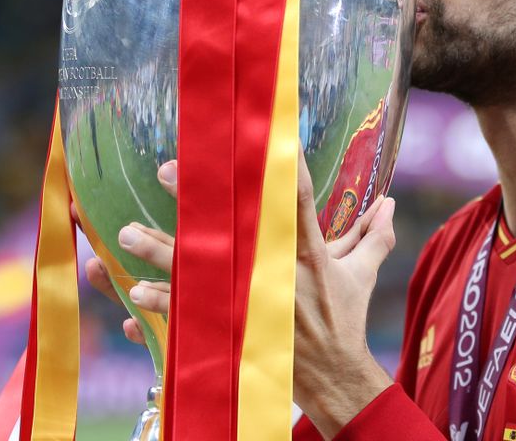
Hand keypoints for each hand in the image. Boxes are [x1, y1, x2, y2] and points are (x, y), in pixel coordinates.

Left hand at [90, 153, 398, 438]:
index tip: (251, 137)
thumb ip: (373, 236)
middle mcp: (273, 274)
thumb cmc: (345, 321)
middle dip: (195, 203)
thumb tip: (389, 203)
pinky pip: (187, 318)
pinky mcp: (233, 332)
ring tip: (126, 236)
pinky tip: (134, 295)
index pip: (291, 200)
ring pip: (195, 275)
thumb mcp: (361, 275)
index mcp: (307, 253)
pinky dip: (160, 307)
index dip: (273, 167)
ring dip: (159, 254)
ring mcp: (248, 305)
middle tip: (167, 172)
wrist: (336, 379)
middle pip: (227, 232)